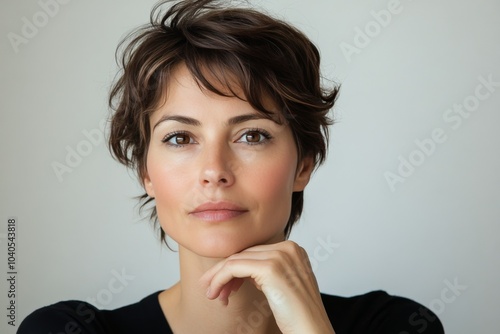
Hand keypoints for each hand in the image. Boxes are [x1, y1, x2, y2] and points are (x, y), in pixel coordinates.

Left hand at [200, 240, 335, 333]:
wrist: (311, 331)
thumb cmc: (298, 315)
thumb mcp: (282, 284)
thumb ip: (266, 271)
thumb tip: (238, 268)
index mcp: (293, 249)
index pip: (254, 252)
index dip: (235, 268)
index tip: (223, 284)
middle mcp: (288, 248)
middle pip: (244, 254)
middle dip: (224, 273)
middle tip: (212, 290)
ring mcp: (280, 256)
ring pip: (236, 259)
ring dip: (218, 277)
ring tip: (213, 294)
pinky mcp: (270, 268)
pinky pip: (233, 267)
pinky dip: (219, 279)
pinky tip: (216, 292)